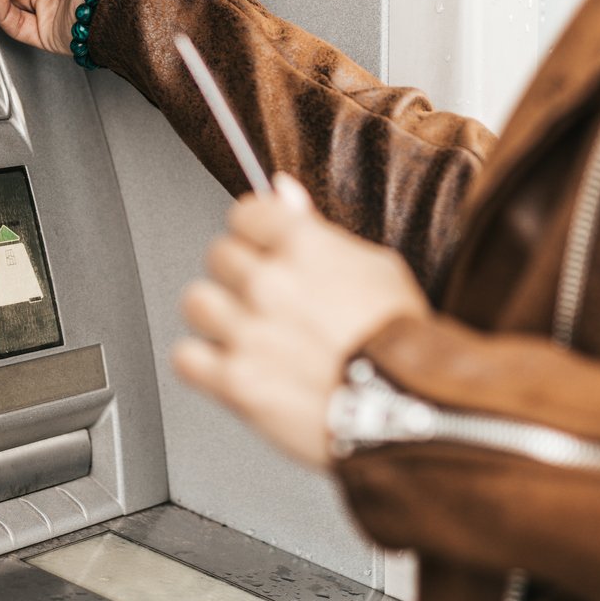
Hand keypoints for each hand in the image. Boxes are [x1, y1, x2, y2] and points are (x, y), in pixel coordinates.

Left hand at [173, 177, 429, 469]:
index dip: (255, 234)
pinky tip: (234, 367)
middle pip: (218, 255)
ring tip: (249, 335)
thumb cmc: (404, 341)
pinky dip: (204, 364)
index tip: (264, 249)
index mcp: (303, 246)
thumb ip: (317, 228)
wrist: (413, 411)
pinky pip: (186, 358)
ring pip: (196, 302)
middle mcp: (269, 283)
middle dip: (240, 276)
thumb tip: (281, 190)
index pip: (244, 213)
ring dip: (217, 317)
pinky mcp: (235, 382)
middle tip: (269, 301)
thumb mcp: (377, 266)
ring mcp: (248, 332)